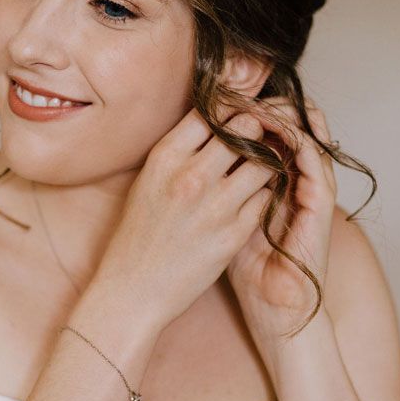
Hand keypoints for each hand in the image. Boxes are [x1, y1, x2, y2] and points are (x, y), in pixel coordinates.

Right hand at [92, 105, 281, 334]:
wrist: (134, 290)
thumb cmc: (140, 234)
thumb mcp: (149, 180)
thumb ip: (181, 150)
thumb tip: (218, 119)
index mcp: (165, 157)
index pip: (213, 110)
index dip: (230, 111)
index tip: (235, 121)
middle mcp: (191, 176)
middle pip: (246, 128)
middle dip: (255, 133)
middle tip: (255, 145)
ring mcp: (215, 206)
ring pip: (265, 163)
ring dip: (265, 165)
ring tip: (255, 174)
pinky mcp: (233, 234)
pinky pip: (265, 199)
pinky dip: (262, 197)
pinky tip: (249, 203)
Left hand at [224, 95, 337, 355]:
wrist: (273, 309)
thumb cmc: (244, 270)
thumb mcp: (222, 218)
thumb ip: (216, 185)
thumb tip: (187, 152)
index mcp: (275, 178)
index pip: (268, 127)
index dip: (245, 106)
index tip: (216, 93)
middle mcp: (298, 177)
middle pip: (288, 119)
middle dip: (261, 100)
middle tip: (234, 86)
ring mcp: (313, 186)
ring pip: (306, 129)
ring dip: (279, 110)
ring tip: (251, 97)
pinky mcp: (321, 201)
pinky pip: (314, 155)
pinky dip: (295, 135)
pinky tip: (272, 124)